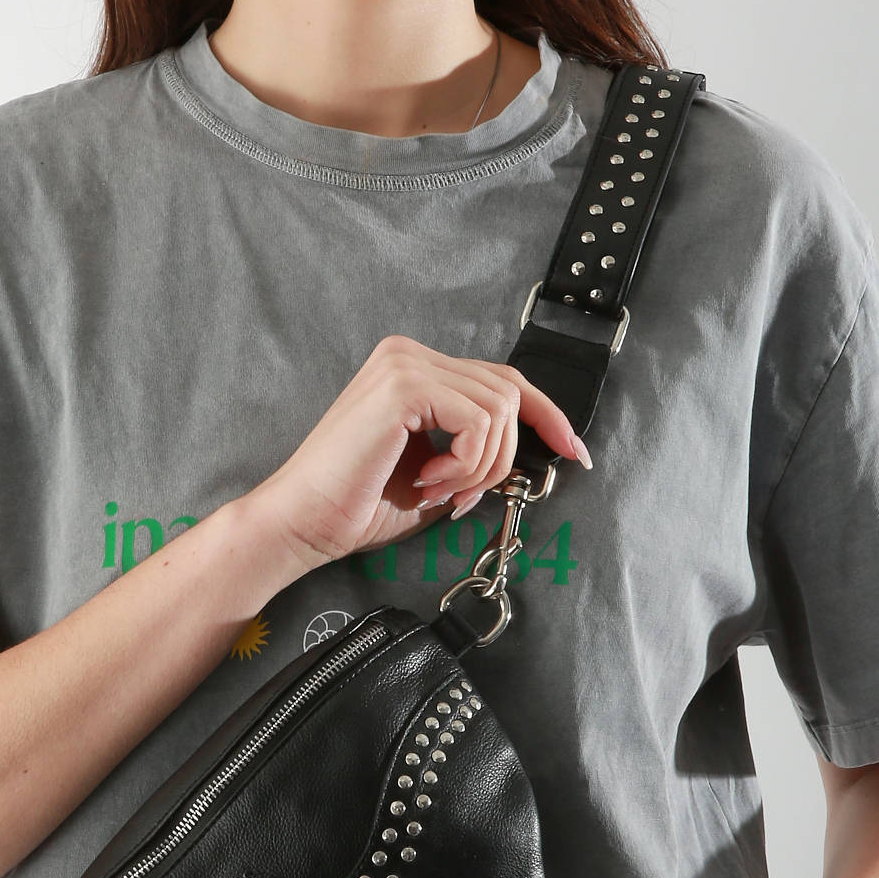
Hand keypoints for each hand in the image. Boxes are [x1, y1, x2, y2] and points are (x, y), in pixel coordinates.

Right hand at [240, 333, 591, 573]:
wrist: (303, 522)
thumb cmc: (356, 506)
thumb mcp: (437, 475)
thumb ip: (475, 452)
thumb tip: (526, 452)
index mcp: (414, 369)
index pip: (502, 379)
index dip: (546, 416)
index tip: (574, 453)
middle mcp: (409, 355)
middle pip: (508, 392)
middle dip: (501, 457)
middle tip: (461, 496)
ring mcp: (405, 364)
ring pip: (499, 407)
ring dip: (479, 466)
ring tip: (436, 490)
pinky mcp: (404, 386)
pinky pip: (477, 421)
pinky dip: (465, 464)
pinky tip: (426, 482)